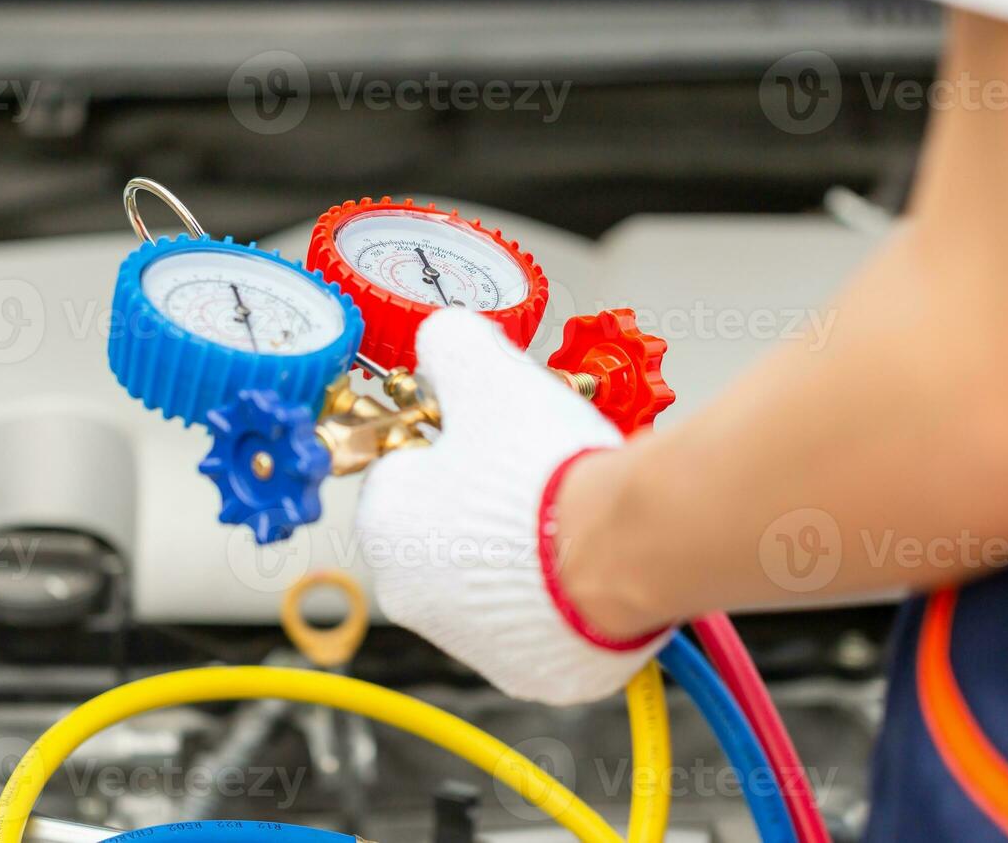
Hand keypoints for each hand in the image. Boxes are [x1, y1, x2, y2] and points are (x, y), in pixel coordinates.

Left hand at [355, 308, 671, 705]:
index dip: (447, 449)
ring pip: (486, 583)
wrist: (622, 548)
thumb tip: (440, 337)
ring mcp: (467, 641)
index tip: (485, 440)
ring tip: (564, 519)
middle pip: (441, 532)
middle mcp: (410, 593)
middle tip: (531, 477)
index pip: (401, 474)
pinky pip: (533, 627)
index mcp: (385, 522)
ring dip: (515, 554)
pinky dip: (553, 601)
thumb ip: (449, 344)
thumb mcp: (486, 371)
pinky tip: (582, 566)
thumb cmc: (543, 469)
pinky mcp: (526, 671)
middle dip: (478, 505)